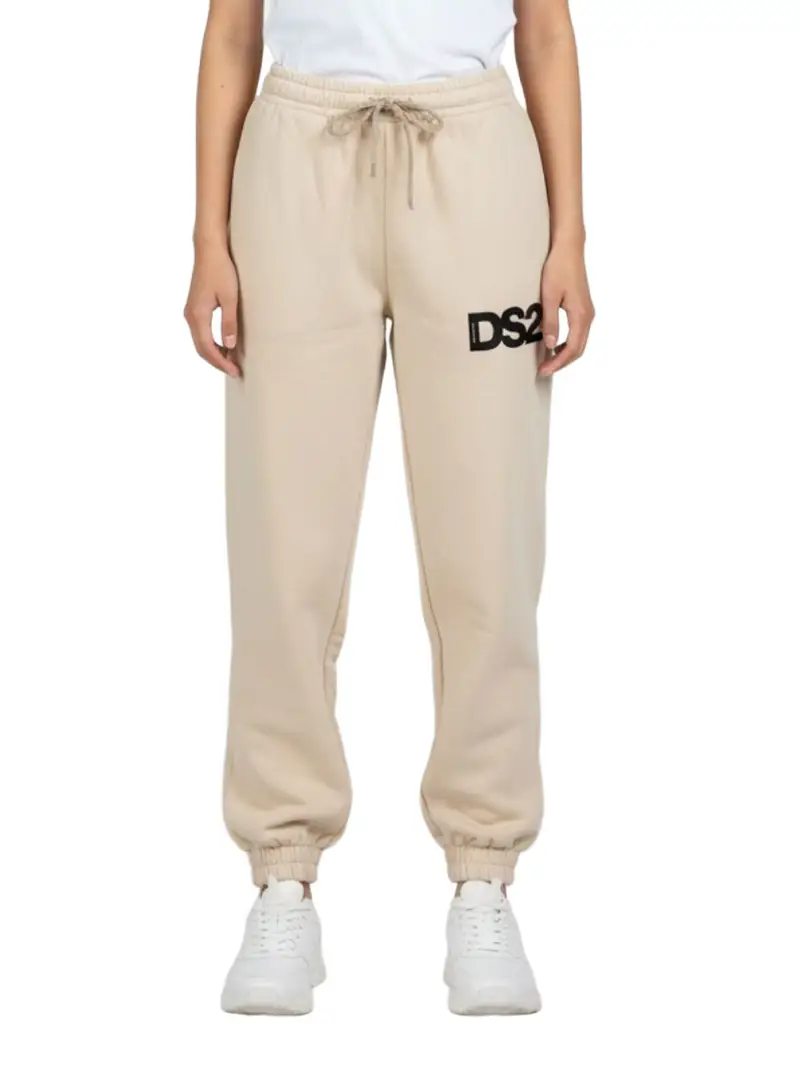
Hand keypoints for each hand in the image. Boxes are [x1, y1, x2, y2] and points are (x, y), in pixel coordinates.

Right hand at [184, 242, 240, 377]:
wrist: (209, 249)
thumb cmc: (221, 270)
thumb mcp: (230, 298)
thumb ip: (229, 322)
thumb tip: (230, 346)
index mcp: (198, 315)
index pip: (207, 348)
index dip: (221, 362)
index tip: (235, 371)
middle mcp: (190, 315)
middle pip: (201, 348)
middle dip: (218, 362)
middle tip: (235, 371)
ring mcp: (191, 312)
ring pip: (201, 341)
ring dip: (215, 353)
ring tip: (232, 361)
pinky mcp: (195, 307)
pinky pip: (201, 332)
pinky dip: (212, 342)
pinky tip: (226, 345)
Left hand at [538, 241, 594, 376]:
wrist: (569, 248)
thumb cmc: (558, 268)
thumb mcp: (549, 296)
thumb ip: (550, 322)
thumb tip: (549, 345)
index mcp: (581, 316)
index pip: (572, 349)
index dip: (557, 363)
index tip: (544, 370)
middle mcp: (588, 316)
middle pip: (578, 349)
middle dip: (561, 362)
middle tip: (544, 370)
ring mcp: (587, 312)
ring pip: (579, 342)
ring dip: (565, 354)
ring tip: (547, 360)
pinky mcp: (583, 307)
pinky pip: (578, 332)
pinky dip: (567, 343)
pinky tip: (554, 344)